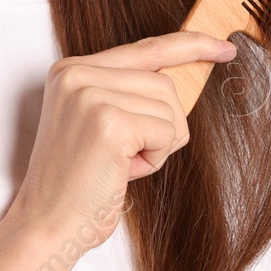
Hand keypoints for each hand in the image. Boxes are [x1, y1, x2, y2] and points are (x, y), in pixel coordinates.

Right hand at [6, 31, 237, 248]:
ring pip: (169, 106)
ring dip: (159, 144)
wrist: (47, 225)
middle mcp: (77, 73)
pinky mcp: (108, 121)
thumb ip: (129, 93)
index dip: (189, 45)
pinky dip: (156, 158)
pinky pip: (166, 132)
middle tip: (128, 157)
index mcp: (71, 70)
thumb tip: (184, 75)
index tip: (223, 47)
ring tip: (121, 165)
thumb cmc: (79, 184)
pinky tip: (123, 172)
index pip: (144, 48)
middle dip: (163, 125)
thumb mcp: (99, 124)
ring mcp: (90, 94)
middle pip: (164, 82)